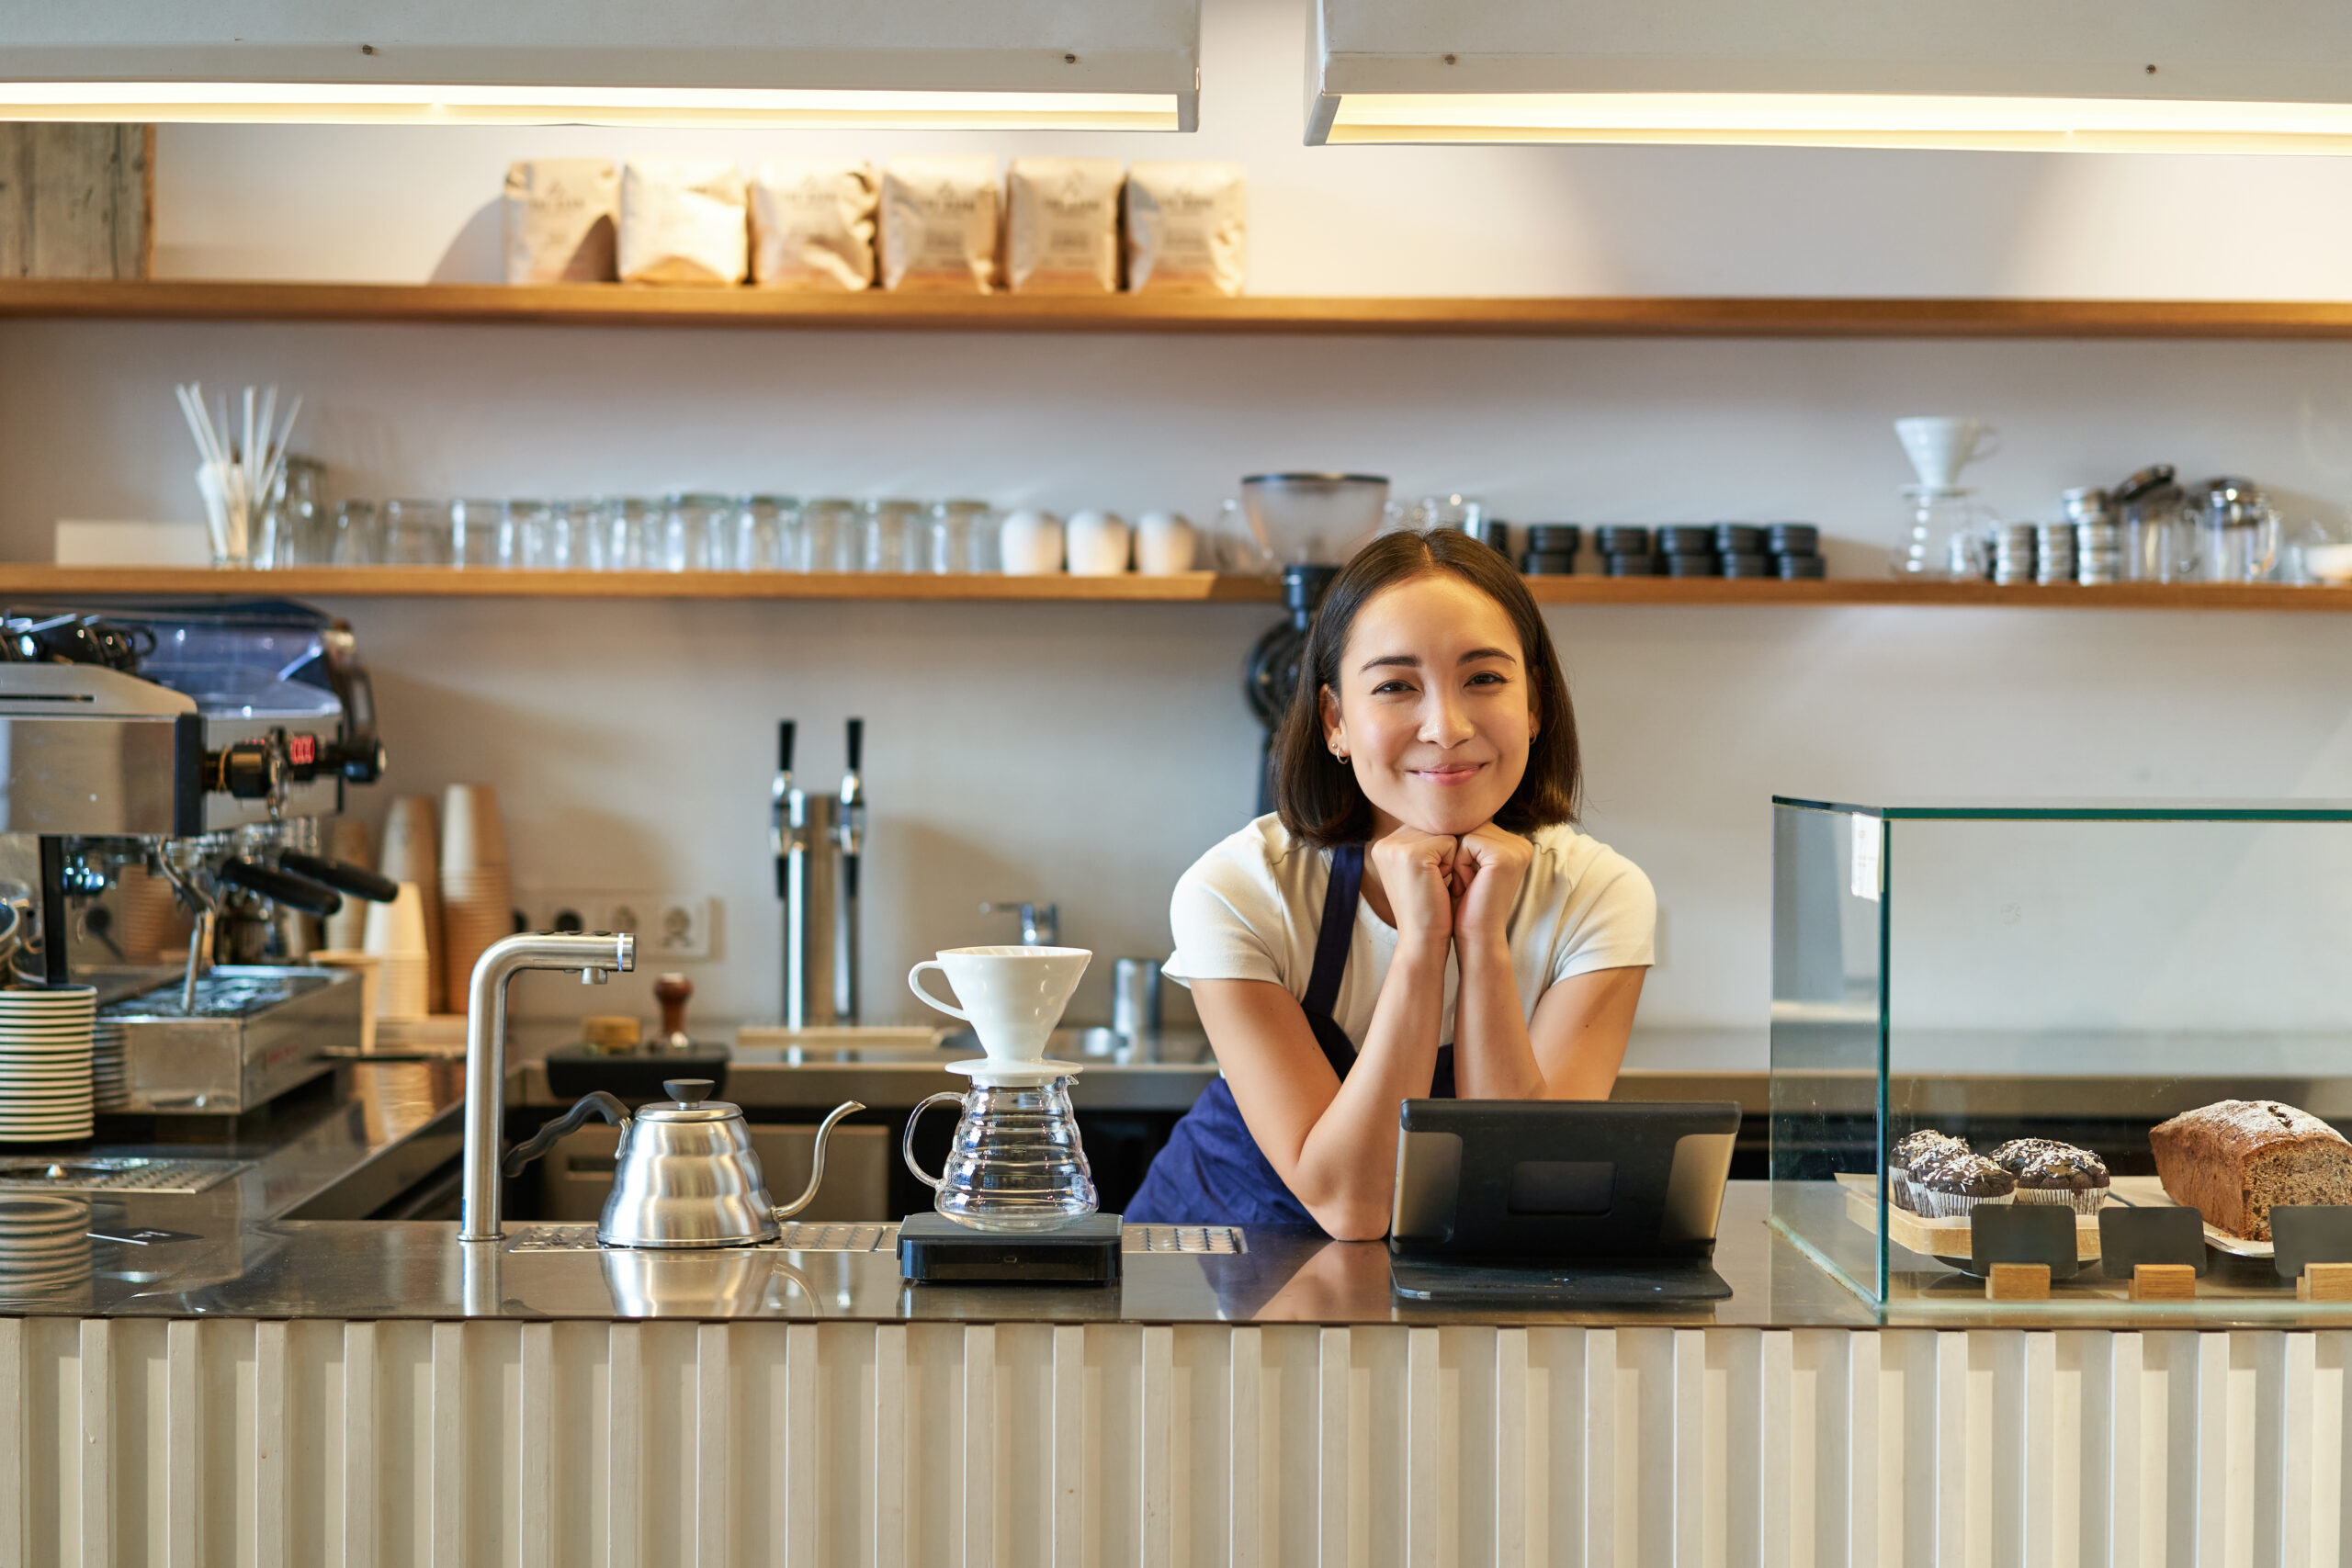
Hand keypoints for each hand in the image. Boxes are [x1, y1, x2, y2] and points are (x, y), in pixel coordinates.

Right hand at [1368, 824, 1458, 939]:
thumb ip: (1423, 842)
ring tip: (1436, 883)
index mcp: (1384, 845)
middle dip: (1443, 854)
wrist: (1423, 939)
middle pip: (1434, 828)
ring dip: (1449, 859)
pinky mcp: (1413, 855)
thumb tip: (1447, 815)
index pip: (1426, 828)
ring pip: (1444, 834)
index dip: (1438, 852)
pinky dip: (1453, 864)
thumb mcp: (1420, 869)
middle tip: (1433, 883)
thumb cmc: (1429, 907)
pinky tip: (1440, 884)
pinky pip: (1451, 842)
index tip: (1429, 880)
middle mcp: (1385, 843)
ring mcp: (1396, 848)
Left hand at [1448, 824, 1532, 946]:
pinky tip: (1468, 885)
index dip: (1459, 849)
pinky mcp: (1505, 856)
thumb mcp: (1468, 864)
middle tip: (1466, 883)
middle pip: (1470, 825)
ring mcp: (1517, 849)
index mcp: (1515, 844)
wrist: (1475, 936)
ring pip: (1466, 832)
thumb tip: (1446, 808)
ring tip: (1467, 884)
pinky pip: (1465, 842)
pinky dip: (1459, 864)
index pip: (1474, 824)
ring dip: (1456, 860)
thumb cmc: (1465, 904)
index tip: (1466, 878)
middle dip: (1457, 853)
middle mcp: (1521, 843)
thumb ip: (1468, 836)